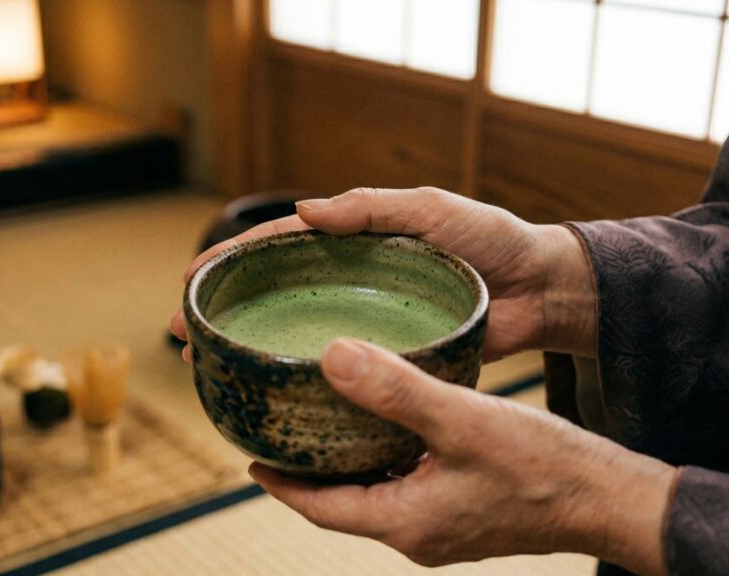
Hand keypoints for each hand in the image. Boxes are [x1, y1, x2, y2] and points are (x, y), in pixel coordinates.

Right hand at [170, 187, 595, 359]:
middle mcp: (354, 283)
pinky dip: (307, 382)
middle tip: (184, 333)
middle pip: (276, 294)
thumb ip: (375, 207)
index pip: (281, 247)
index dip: (232, 260)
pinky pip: (343, 371)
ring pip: (301, 335)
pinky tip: (277, 400)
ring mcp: (371, 323)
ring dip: (255, 349)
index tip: (191, 279)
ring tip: (211, 368)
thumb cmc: (495, 240)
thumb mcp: (434, 210)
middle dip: (228, 309)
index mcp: (357, 242)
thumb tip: (304, 212)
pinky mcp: (394, 359)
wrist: (544, 291)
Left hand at [251, 338, 675, 574]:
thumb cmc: (544, 467)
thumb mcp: (463, 420)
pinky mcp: (466, 512)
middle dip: (310, 470)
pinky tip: (395, 424)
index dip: (282, 483)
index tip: (250, 456)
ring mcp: (444, 525)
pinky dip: (390, 457)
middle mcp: (418, 532)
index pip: (321, 507)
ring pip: (378, 492)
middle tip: (284, 431)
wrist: (610, 500)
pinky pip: (410, 486)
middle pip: (344, 501)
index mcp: (406, 521)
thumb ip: (397, 391)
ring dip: (351, 462)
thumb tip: (332, 358)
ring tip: (328, 421)